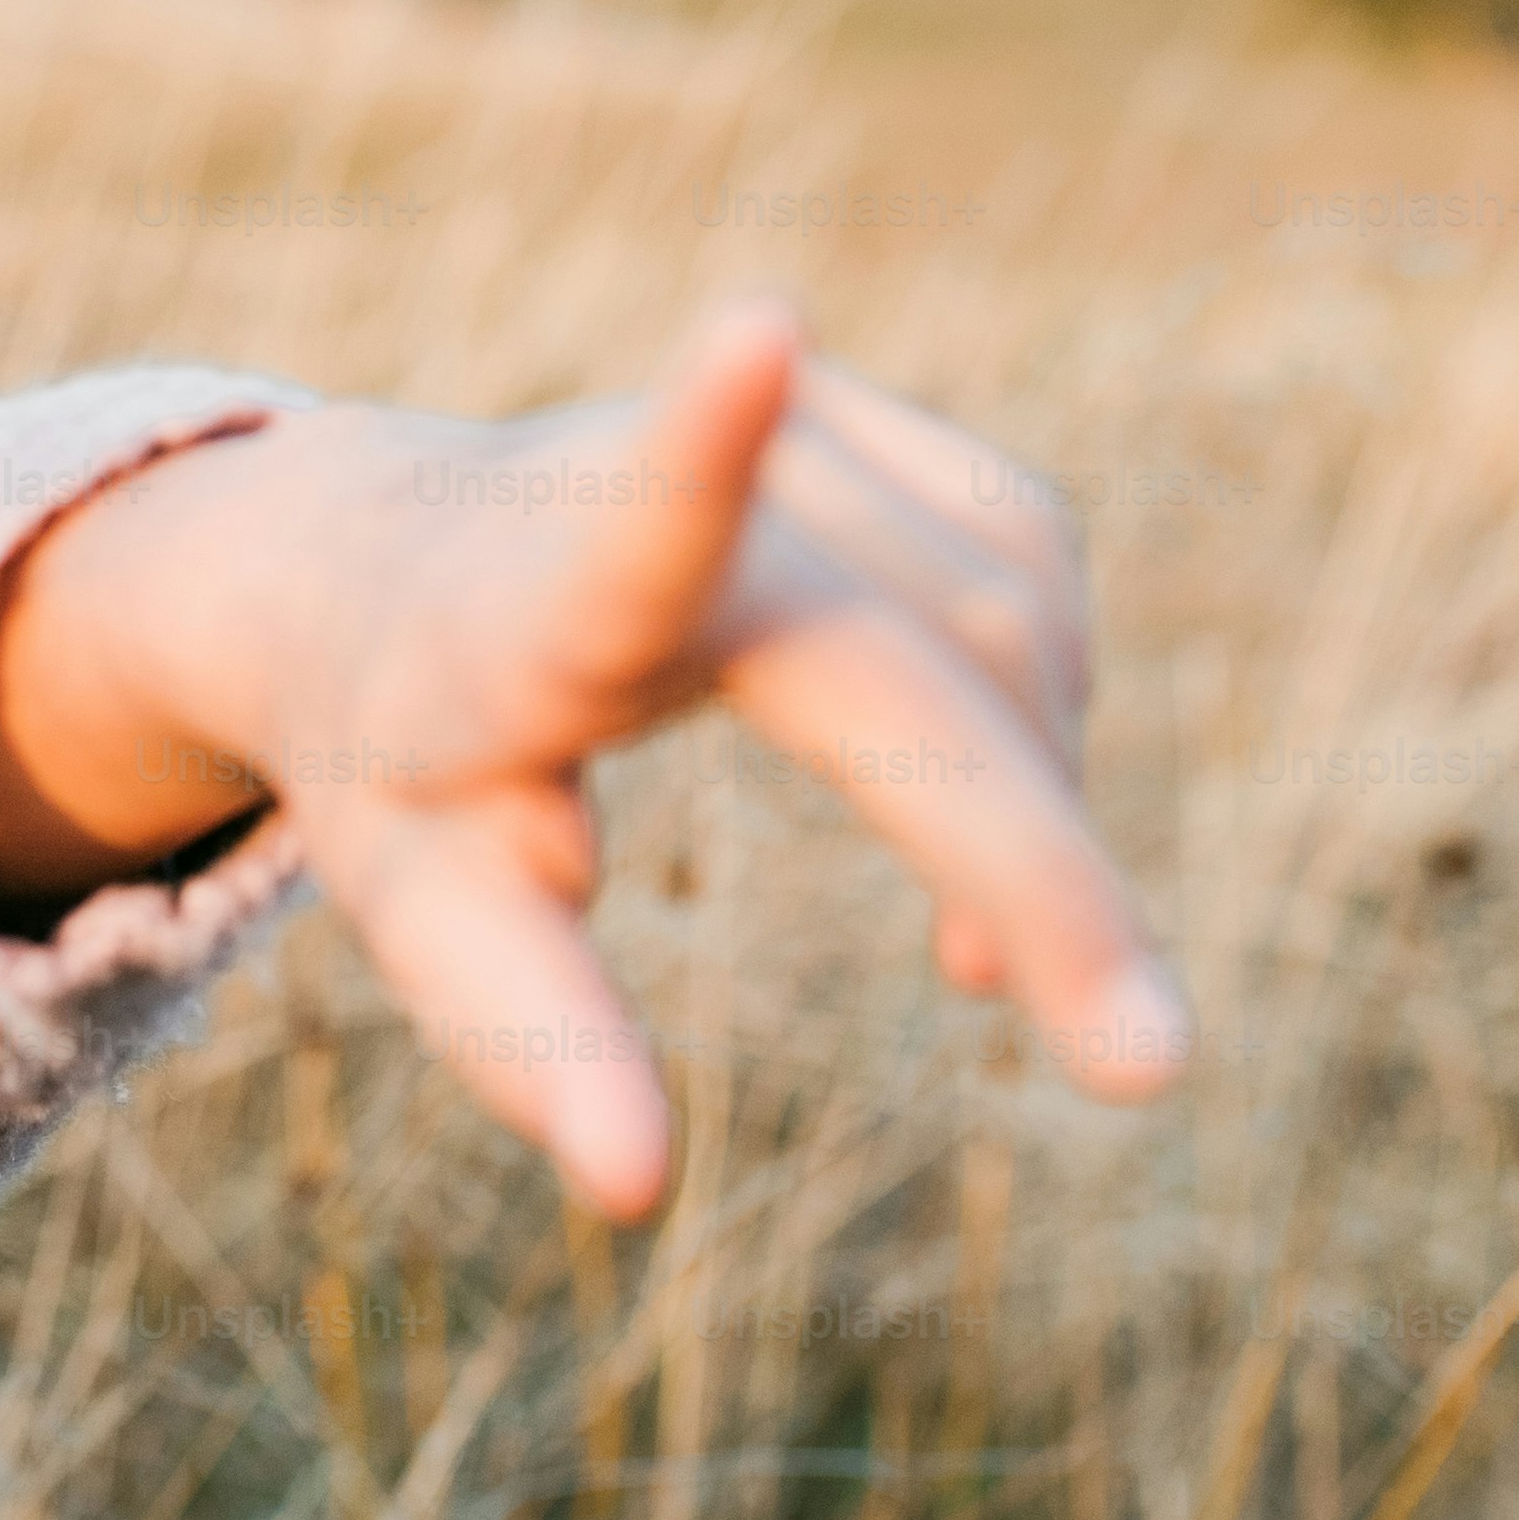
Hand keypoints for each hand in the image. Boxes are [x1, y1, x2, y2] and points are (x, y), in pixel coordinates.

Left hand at [0, 298, 1187, 1218]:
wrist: (376, 558)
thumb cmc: (400, 759)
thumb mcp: (418, 907)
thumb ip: (527, 1033)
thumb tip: (634, 1190)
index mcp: (533, 603)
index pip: (625, 530)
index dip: (699, 442)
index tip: (755, 328)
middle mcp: (668, 477)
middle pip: (924, 662)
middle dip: (1048, 863)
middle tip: (1142, 1069)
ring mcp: (782, 419)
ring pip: (1010, 608)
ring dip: (1045, 798)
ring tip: (979, 981)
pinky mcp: (862, 417)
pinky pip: (1023, 558)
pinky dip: (1042, 707)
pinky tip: (993, 824)